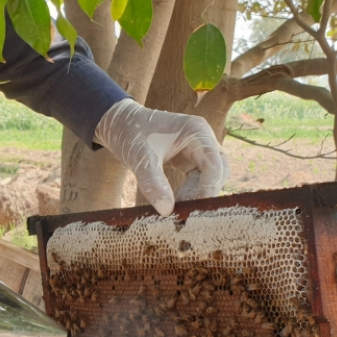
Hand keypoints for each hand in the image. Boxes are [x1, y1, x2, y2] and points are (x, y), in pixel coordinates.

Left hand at [94, 98, 228, 215]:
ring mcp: (197, 149)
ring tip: (177, 210)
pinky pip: (197, 180)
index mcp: (197, 131)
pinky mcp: (189, 159)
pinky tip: (173, 204)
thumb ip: (153, 182)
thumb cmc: (130, 133)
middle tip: (187, 212)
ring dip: (196, 195)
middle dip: (205, 192)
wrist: (118, 124)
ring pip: (209, 178)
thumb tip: (167, 210)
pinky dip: (188, 193)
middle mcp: (202, 139)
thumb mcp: (140, 158)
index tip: (196, 209)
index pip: (214, 164)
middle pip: (218, 171)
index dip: (209, 188)